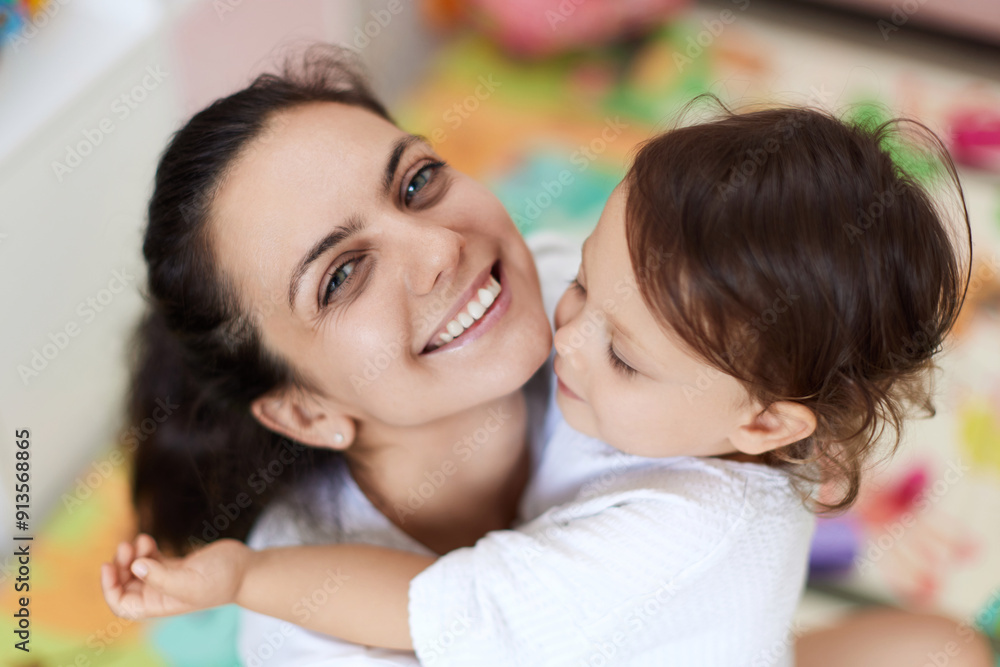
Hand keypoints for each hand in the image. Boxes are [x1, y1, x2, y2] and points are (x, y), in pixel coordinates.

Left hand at [100, 533, 250, 619]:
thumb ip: (160, 576)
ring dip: (132, 555)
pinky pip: (150, 559)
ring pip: (136, 569)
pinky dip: (145, 550)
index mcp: (158, 604)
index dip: (109, 587)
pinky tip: (148, 540)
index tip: (107, 565)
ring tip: (141, 540)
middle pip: (125, 584)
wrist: (245, 570)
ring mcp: (168, 579)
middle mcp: (160, 594)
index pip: (122, 604)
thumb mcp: (189, 581)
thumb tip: (135, 566)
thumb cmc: (221, 579)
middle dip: (121, 566)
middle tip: (126, 546)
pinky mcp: (177, 566)